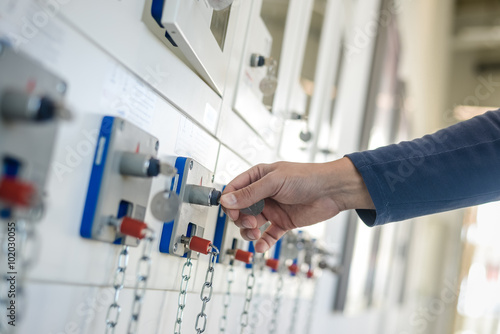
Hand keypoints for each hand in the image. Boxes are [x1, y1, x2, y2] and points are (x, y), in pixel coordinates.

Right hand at [220, 158, 373, 252]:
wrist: (332, 191)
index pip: (234, 190)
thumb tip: (227, 201)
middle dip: (240, 219)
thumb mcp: (275, 182)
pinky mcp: (283, 222)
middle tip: (249, 223)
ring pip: (251, 224)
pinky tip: (262, 245)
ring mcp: (273, 209)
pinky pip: (268, 235)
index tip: (232, 212)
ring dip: (249, 232)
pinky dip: (263, 242)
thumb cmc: (307, 177)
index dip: (230, 202)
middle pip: (240, 210)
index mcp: (258, 177)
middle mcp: (263, 194)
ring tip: (256, 233)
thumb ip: (250, 193)